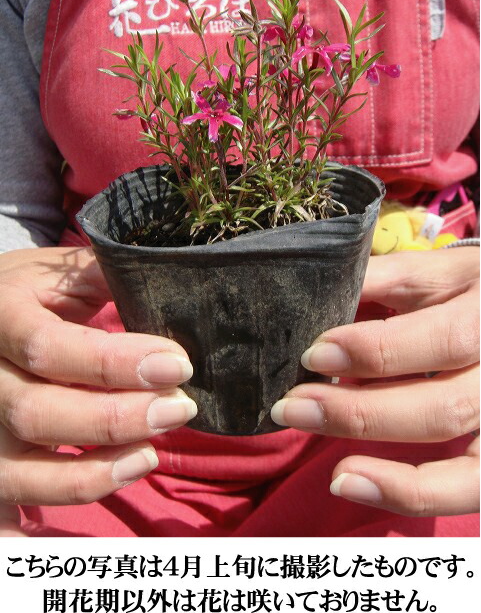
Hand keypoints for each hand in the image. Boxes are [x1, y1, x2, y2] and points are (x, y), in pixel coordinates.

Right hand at [0, 247, 196, 535]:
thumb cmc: (22, 295)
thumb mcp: (54, 273)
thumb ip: (102, 277)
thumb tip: (167, 281)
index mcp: (1, 318)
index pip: (51, 349)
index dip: (118, 362)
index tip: (178, 364)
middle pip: (37, 414)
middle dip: (117, 418)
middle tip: (179, 408)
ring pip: (20, 471)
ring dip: (93, 473)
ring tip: (149, 456)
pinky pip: (2, 512)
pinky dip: (34, 529)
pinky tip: (88, 522)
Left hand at [271, 248, 478, 516]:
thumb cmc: (465, 293)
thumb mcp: (434, 273)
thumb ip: (385, 278)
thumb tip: (318, 289)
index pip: (444, 339)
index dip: (379, 350)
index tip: (315, 354)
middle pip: (447, 406)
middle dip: (363, 412)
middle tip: (293, 406)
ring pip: (463, 462)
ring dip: (387, 470)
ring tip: (327, 469)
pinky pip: (467, 489)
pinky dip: (408, 495)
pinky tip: (350, 484)